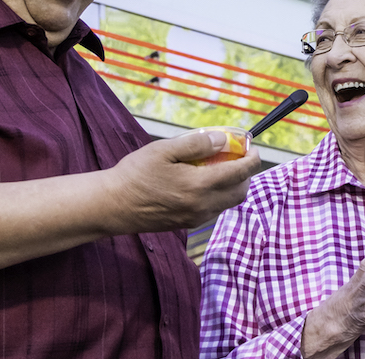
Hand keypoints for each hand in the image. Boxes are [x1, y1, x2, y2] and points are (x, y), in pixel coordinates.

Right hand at [101, 130, 264, 233]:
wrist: (111, 206)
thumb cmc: (135, 174)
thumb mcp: (165, 149)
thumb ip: (197, 144)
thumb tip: (224, 140)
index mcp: (199, 186)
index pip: (240, 173)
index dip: (252, 159)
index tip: (253, 148)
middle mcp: (202, 206)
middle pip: (240, 192)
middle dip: (245, 174)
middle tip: (237, 156)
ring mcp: (195, 218)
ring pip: (228, 203)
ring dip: (232, 185)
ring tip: (219, 166)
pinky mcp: (186, 224)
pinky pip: (214, 209)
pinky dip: (218, 194)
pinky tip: (202, 181)